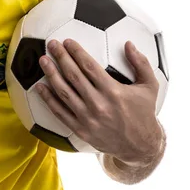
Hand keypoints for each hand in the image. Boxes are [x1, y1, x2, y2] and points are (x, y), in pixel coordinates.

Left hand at [36, 38, 161, 165]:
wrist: (140, 147)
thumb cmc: (144, 113)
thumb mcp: (149, 87)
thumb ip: (141, 63)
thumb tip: (128, 43)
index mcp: (113, 91)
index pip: (89, 66)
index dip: (76, 52)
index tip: (67, 41)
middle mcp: (98, 104)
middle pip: (73, 76)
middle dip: (61, 57)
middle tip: (51, 44)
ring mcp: (87, 118)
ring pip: (64, 92)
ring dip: (51, 74)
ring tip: (43, 60)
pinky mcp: (80, 129)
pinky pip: (60, 112)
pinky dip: (48, 99)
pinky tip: (39, 86)